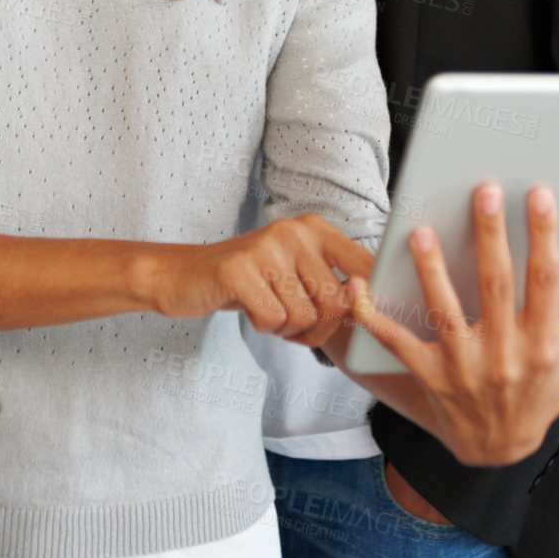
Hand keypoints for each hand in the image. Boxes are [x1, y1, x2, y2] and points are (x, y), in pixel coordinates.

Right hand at [144, 214, 372, 337]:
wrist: (187, 275)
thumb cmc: (251, 280)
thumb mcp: (296, 273)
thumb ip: (334, 283)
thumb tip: (371, 302)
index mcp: (315, 228)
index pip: (365, 267)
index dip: (367, 302)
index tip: (356, 317)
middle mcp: (293, 231)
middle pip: (336, 302)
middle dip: (318, 328)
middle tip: (295, 324)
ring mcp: (265, 247)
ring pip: (305, 315)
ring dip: (289, 329)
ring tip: (269, 311)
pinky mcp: (239, 269)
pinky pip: (274, 319)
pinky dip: (264, 327)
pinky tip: (249, 309)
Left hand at [341, 183, 558, 465]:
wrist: (500, 451)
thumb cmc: (543, 391)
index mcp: (543, 344)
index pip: (546, 281)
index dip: (544, 237)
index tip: (539, 195)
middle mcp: (504, 355)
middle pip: (496, 286)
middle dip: (491, 236)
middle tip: (484, 192)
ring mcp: (464, 368)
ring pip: (445, 311)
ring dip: (432, 270)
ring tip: (421, 232)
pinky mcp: (429, 376)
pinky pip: (396, 342)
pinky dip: (373, 314)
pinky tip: (359, 283)